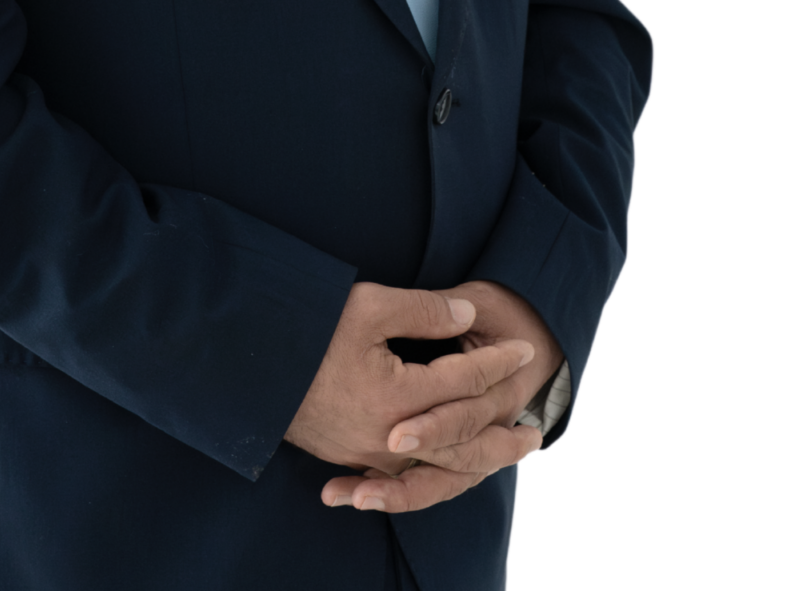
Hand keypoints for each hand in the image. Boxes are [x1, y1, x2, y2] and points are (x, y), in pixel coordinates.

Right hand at [320, 279, 564, 515]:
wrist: (249, 363)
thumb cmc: (308, 327)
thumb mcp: (368, 306)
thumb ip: (424, 312)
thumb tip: (468, 316)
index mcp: (397, 398)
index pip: (463, 382)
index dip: (497, 362)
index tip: (524, 350)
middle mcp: (388, 439)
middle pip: (462, 443)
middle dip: (502, 434)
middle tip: (537, 431)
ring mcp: (369, 456)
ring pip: (440, 471)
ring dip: (479, 463)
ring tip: (507, 455)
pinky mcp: (352, 460)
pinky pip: (408, 481)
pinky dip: (439, 478)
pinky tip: (451, 472)